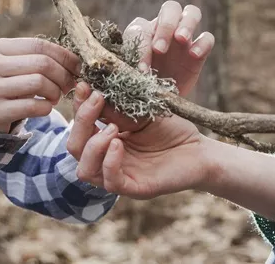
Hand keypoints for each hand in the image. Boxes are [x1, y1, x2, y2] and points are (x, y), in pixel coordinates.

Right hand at [0, 37, 82, 133]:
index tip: (77, 66)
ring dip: (55, 92)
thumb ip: (38, 57)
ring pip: (39, 83)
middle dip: (63, 75)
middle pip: (41, 64)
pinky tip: (45, 107)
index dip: (64, 56)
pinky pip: (33, 106)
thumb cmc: (7, 83)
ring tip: (55, 96)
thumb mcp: (15, 64)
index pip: (39, 45)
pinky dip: (46, 108)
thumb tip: (76, 62)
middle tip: (69, 85)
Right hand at [66, 82, 211, 198]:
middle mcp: (107, 160)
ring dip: (93, 145)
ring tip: (112, 128)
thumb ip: (118, 107)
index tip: (86, 85)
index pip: (80, 128)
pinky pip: (110, 182)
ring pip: (84, 170)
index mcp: (106, 141)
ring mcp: (119, 176)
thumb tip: (94, 86)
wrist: (200, 150)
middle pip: (75, 148)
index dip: (79, 107)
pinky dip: (110, 161)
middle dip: (82, 122)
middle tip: (98, 100)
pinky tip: (119, 143)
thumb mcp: (142, 113)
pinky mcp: (134, 189)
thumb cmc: (172, 131)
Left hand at [125, 0, 214, 95]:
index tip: (141, 68)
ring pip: (192, 12)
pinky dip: (202, 43)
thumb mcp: (130, 77)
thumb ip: (130, 68)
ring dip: (187, 23)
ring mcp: (184, 39)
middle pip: (171, 8)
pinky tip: (194, 55)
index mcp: (143, 31)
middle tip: (160, 49)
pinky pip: (207, 38)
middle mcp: (164, 29)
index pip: (142, 26)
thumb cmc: (138, 85)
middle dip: (166, 25)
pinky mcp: (198, 52)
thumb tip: (138, 68)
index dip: (141, 46)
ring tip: (181, 39)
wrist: (154, 102)